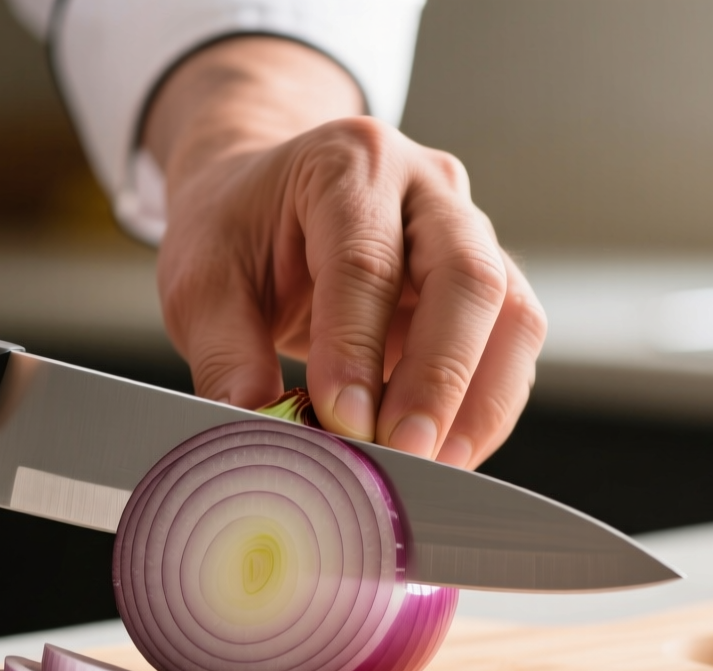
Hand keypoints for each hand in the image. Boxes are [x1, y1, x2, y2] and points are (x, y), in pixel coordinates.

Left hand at [145, 39, 545, 468]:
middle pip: (466, 275)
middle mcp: (426, 187)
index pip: (365, 260)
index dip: (357, 348)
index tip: (343, 421)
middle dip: (440, 376)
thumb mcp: (201, 281)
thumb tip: (256, 425)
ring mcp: (469, 232)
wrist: (268, 197)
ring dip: (479, 401)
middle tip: (404, 451)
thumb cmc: (239, 231)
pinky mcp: (488, 284)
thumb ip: (225, 354)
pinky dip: (484, 407)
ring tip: (434, 465)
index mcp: (347, 164)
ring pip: (511, 312)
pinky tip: (445, 452)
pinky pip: (511, 346)